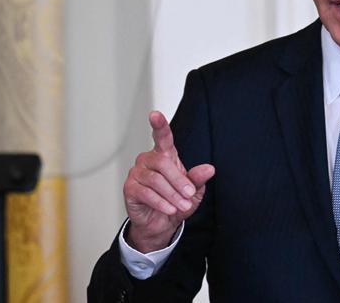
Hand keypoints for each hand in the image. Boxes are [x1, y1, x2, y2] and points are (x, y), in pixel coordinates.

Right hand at [123, 110, 214, 252]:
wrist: (161, 224)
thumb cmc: (176, 201)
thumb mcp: (193, 192)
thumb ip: (199, 178)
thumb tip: (209, 169)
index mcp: (164, 155)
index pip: (162, 136)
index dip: (159, 125)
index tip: (155, 114)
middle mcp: (148, 160)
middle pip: (163, 163)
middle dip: (179, 181)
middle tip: (189, 195)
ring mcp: (136, 173)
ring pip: (155, 180)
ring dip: (172, 195)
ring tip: (182, 206)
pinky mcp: (129, 188)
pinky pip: (146, 193)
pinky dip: (161, 203)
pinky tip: (170, 209)